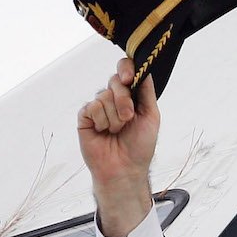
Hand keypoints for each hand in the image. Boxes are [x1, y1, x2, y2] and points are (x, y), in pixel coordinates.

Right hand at [76, 58, 159, 236]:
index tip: (130, 79)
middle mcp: (114, 98)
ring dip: (114, 117)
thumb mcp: (151, 116)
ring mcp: (99, 107)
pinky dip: (101, 121)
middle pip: (115, 81)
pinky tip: (103, 132)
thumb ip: (147, 92)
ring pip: (103, 96)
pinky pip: (92, 107)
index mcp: (131, 95)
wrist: (125, 168)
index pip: (126, 70)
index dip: (126, 69)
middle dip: (124, 100)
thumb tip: (145, 70)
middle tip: (128, 118)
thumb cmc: (140, 145)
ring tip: (117, 131)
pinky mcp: (85, 116)